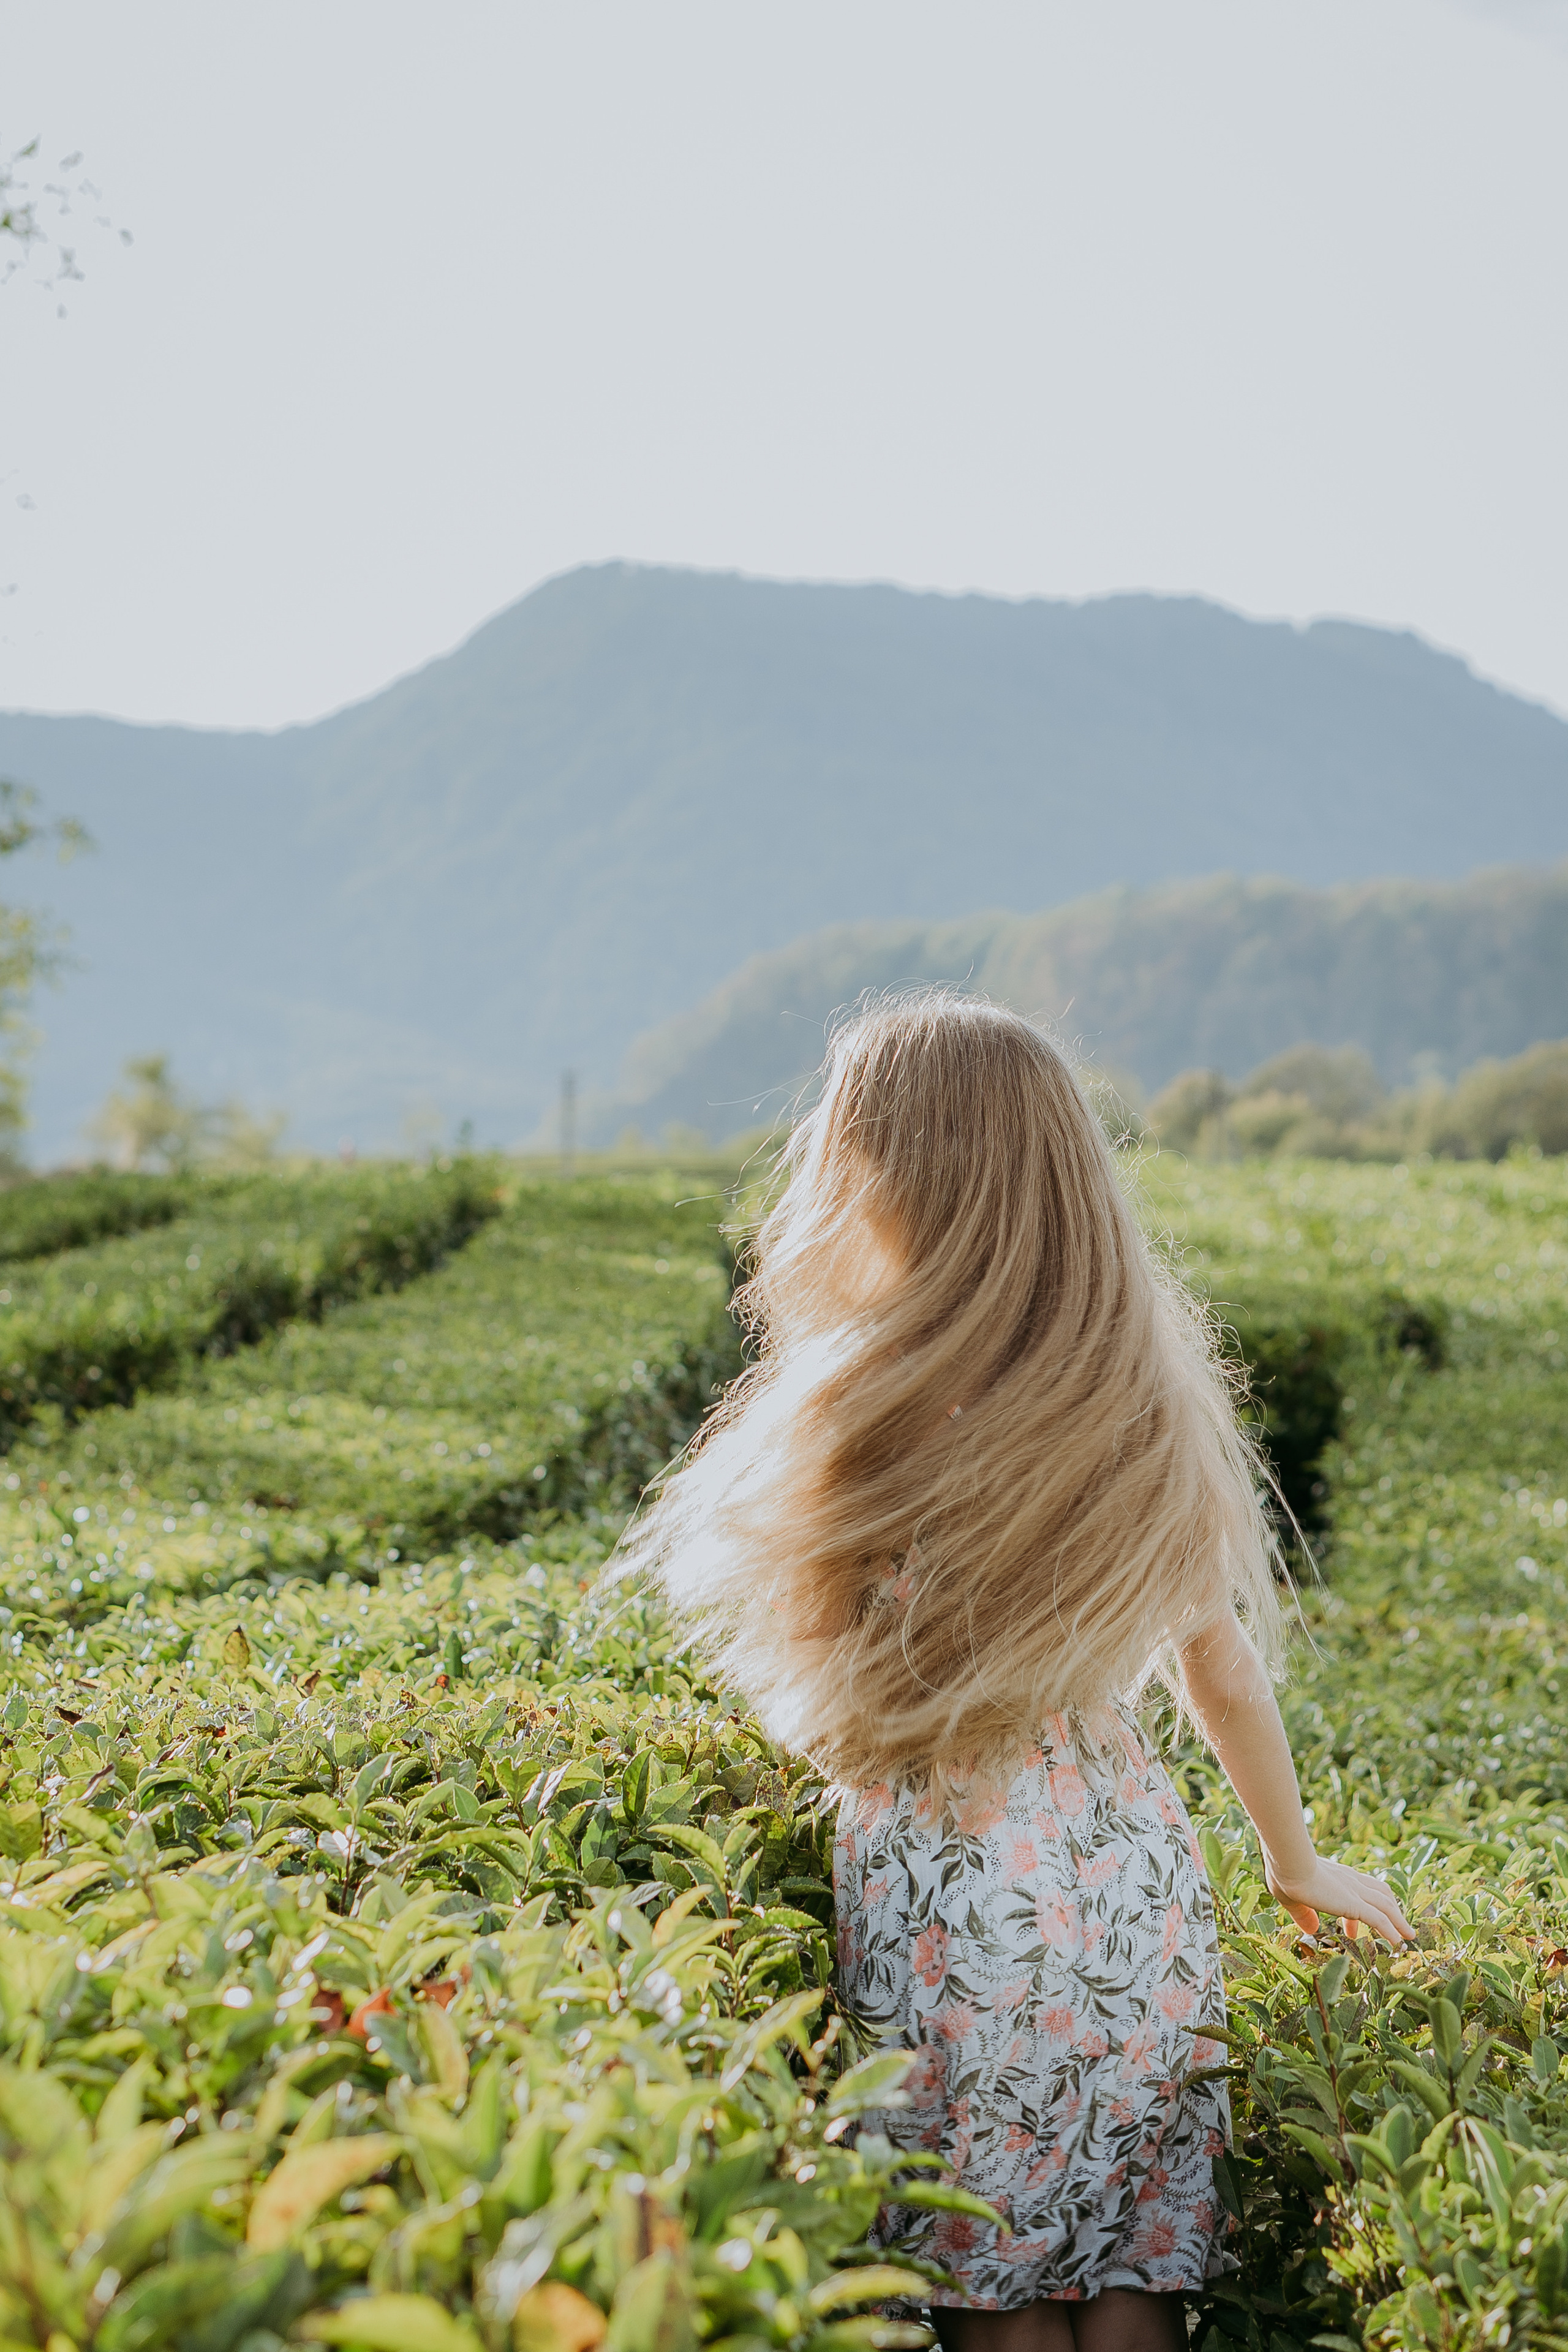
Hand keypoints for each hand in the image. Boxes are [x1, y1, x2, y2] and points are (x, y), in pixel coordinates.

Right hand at [1265, 1852, 1413, 1943]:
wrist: (1289, 1861)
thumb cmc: (1285, 1873)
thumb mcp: (1293, 1898)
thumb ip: (1303, 1914)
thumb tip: (1310, 1929)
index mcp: (1337, 1876)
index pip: (1359, 1891)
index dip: (1360, 1910)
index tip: (1351, 1931)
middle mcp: (1351, 1881)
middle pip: (1381, 1894)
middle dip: (1390, 1911)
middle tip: (1395, 1929)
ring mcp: (1355, 1892)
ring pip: (1387, 1906)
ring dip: (1399, 1923)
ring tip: (1408, 1937)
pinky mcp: (1354, 1903)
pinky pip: (1380, 1920)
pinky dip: (1391, 1932)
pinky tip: (1397, 1944)